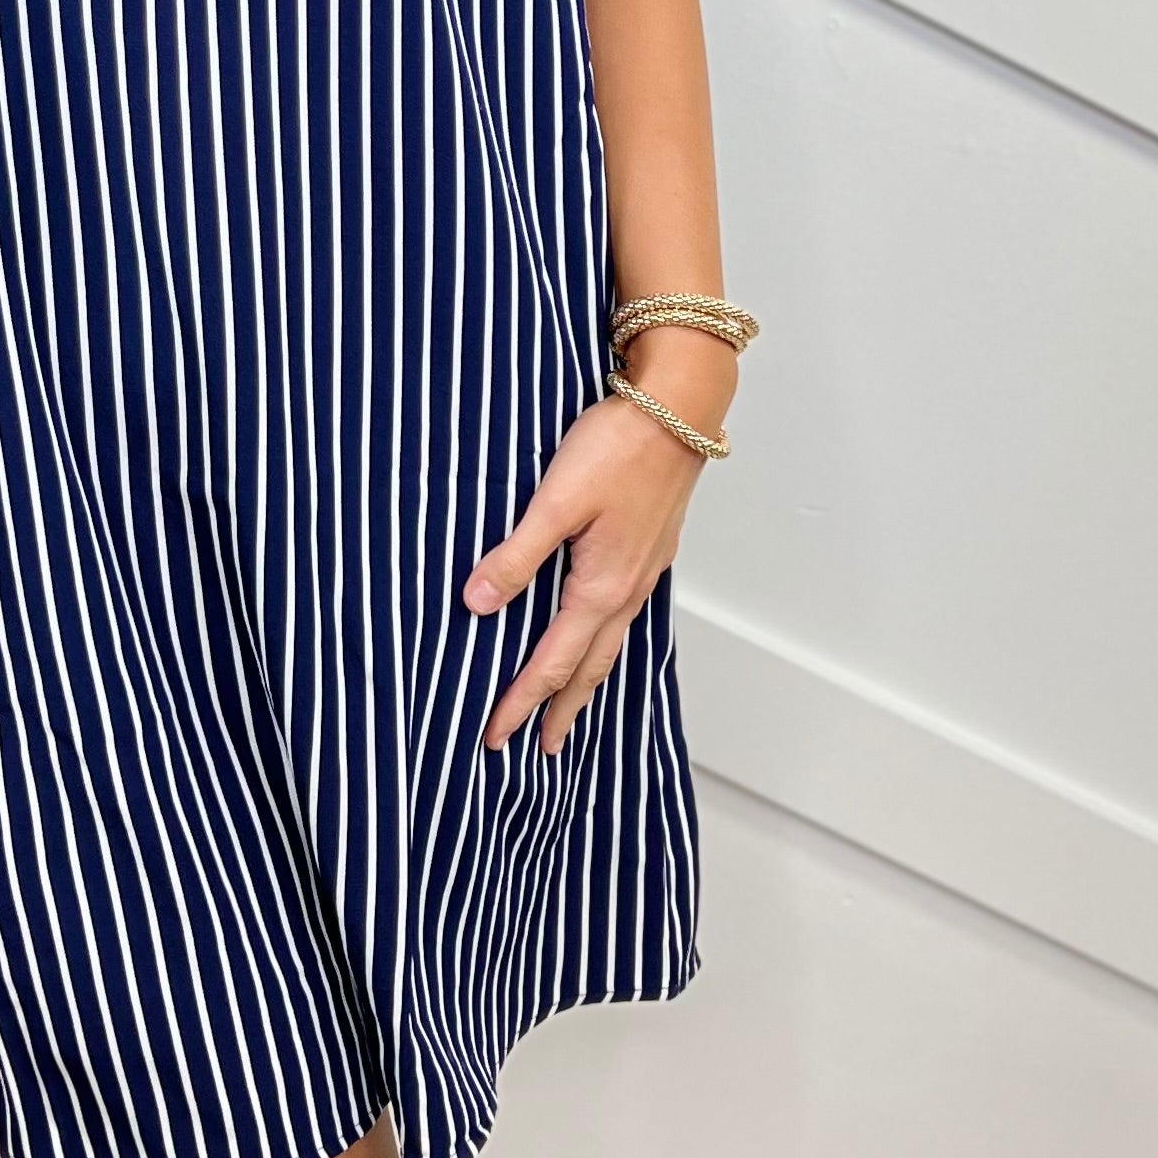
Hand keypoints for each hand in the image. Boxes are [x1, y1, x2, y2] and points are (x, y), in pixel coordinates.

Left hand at [461, 364, 726, 757]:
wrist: (680, 409)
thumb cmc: (619, 446)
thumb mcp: (555, 501)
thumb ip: (516, 556)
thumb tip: (477, 605)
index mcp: (600, 587)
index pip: (552, 662)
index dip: (521, 701)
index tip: (495, 736)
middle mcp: (627, 590)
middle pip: (589, 668)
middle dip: (560, 710)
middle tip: (539, 748)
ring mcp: (643, 572)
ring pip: (610, 645)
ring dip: (585, 682)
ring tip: (568, 708)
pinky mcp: (649, 551)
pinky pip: (623, 617)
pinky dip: (604, 644)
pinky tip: (597, 636)